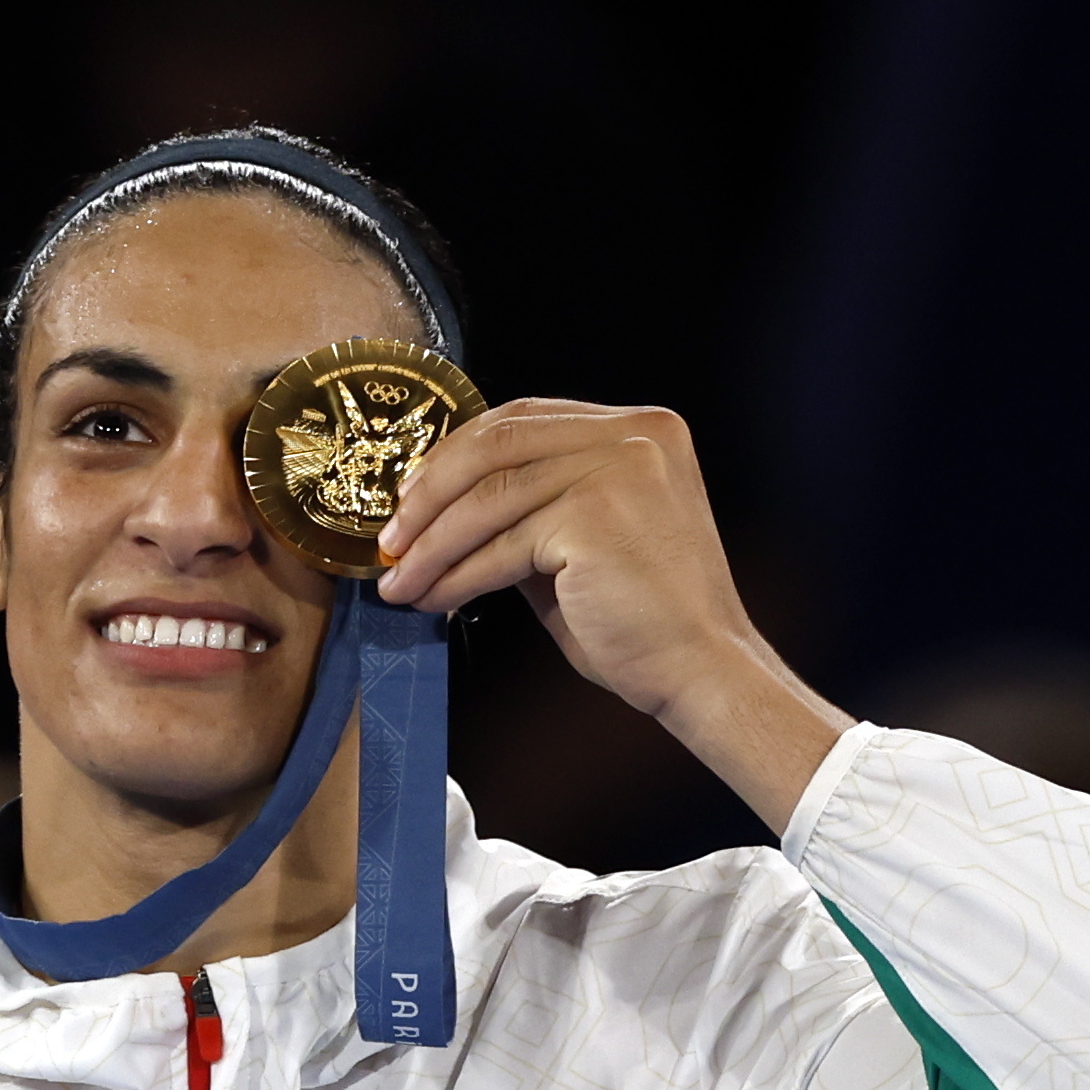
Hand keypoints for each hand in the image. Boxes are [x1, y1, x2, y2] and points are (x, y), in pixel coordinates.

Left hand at [373, 399, 852, 835]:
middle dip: (429, 494)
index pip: (522, 419)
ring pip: (489, 496)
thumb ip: (530, 507)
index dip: (454, 455)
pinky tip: (434, 598)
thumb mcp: (582, 540)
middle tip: (390, 540)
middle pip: (496, 443)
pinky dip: (456, 574)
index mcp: (641, 429)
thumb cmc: (643, 620)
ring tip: (400, 581)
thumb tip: (440, 507)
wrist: (700, 671)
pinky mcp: (596, 515)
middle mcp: (635, 434)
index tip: (410, 499)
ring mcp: (620, 468)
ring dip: (431, 544)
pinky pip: (501, 542)